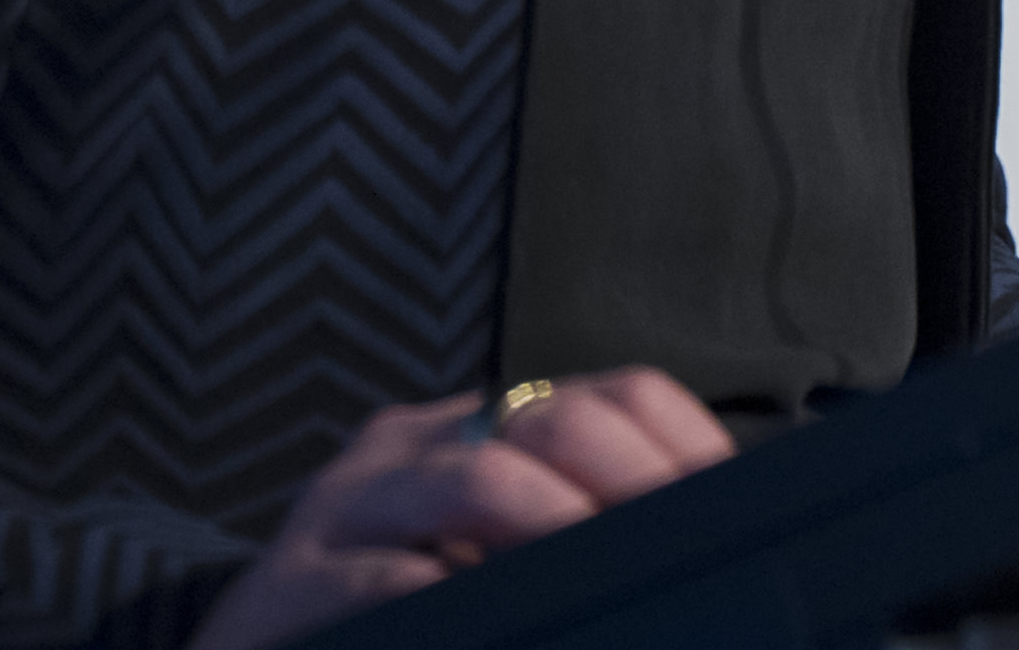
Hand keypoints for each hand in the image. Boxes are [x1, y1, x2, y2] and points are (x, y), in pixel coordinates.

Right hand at [186, 373, 737, 649]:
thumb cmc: (386, 615)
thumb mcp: (485, 560)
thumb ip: (570, 537)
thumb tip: (693, 545)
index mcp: (474, 429)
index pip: (613, 396)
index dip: (683, 448)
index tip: (727, 508)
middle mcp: (412, 446)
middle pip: (555, 423)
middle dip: (633, 489)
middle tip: (678, 552)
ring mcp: (347, 505)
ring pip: (480, 479)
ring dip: (560, 530)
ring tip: (607, 578)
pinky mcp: (291, 582)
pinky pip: (389, 577)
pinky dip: (451, 595)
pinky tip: (496, 623)